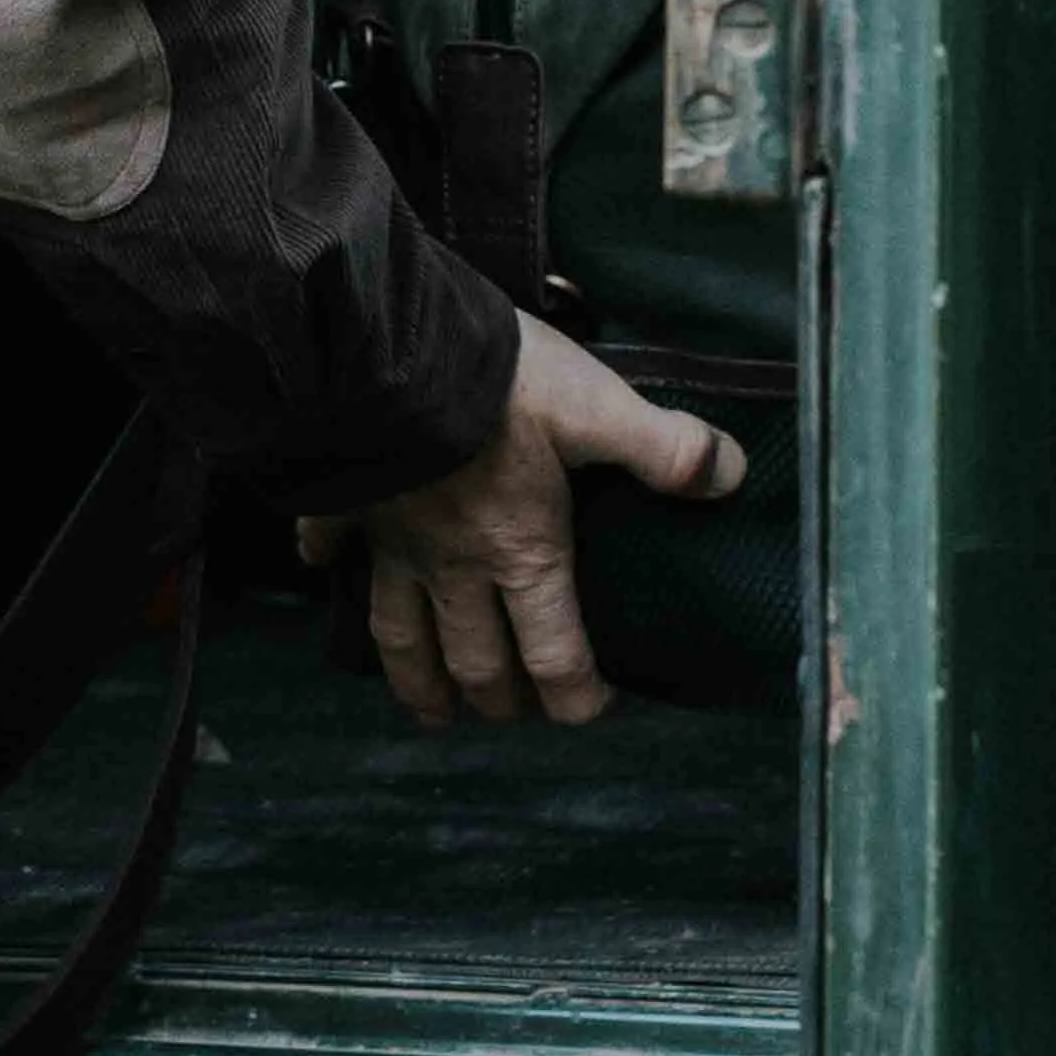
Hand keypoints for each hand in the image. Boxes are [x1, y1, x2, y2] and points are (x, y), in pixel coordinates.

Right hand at [297, 312, 746, 728]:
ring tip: (431, 709)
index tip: (590, 709)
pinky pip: (330, 547)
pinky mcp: (343, 502)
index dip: (575, 697)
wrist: (389, 344)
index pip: (554, 658)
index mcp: (521, 553)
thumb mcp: (599, 407)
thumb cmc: (500, 382)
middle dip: (499, 699)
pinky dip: (327, 564)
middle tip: (514, 711)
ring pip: (400, 635)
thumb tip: (732, 475)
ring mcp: (391, 541)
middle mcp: (454, 566)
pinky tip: (322, 568)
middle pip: (475, 662)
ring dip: (418, 681)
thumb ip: (666, 448)